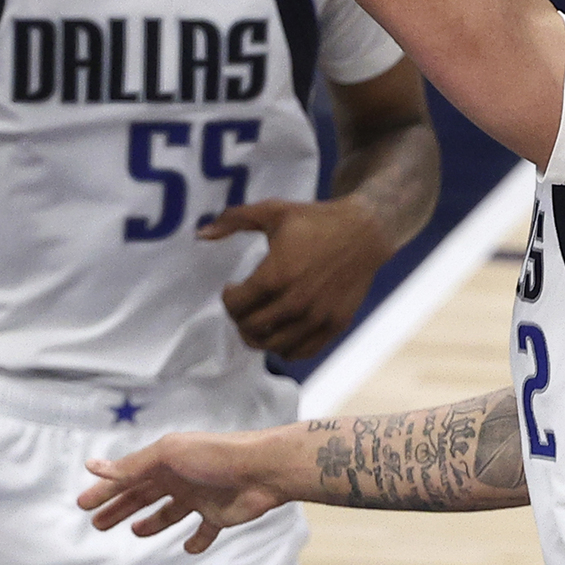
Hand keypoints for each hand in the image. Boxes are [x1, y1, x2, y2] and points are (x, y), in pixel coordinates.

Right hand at [79, 430, 286, 553]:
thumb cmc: (216, 457)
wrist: (264, 470)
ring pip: (169, 513)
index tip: (82, 505)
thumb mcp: (168, 456)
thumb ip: (132, 466)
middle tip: (97, 524)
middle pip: (143, 496)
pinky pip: (204, 532)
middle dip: (121, 508)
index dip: (105, 491)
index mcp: (166, 461)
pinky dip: (196, 541)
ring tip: (135, 531)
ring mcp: (200, 497)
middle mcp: (181, 478)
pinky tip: (188, 548)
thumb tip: (92, 467)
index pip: (128, 478)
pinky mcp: (220, 516)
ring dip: (152, 523)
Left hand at [209, 198, 391, 358]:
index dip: (228, 297)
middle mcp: (296, 301)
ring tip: (262, 320)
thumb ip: (234, 220)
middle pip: (250, 328)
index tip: (234, 288)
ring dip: (260, 335)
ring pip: (273, 346)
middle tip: (246, 305)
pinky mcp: (335, 325)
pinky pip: (300, 352)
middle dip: (241, 317)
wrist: (365, 231)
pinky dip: (285, 348)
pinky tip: (283, 330)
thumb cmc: (315, 220)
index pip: (235, 306)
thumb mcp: (274, 211)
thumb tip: (199, 234)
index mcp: (277, 274)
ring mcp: (317, 316)